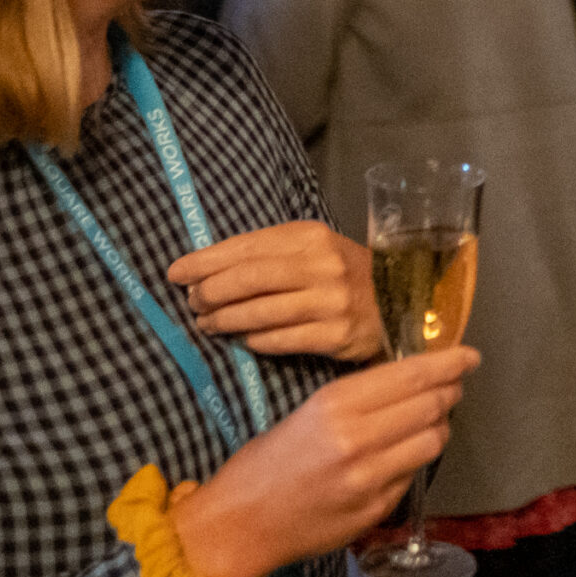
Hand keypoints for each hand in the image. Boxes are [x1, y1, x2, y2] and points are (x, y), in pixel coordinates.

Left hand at [169, 221, 383, 360]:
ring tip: (206, 323)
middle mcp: (321, 266)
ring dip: (224, 320)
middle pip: (249, 279)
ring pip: (260, 312)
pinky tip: (240, 339)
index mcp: (310, 237)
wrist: (398, 301)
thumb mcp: (311, 248)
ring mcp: (330, 302)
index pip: (246, 247)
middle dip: (210, 292)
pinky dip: (253, 340)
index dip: (205, 261)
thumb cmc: (341, 273)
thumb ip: (268, 253)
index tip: (176, 273)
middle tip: (191, 302)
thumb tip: (207, 268)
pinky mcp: (336, 336)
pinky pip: (280, 340)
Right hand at [171, 347, 477, 576]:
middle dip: (450, 391)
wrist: (241, 523)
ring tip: (430, 420)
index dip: (448, 363)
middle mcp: (358, 439)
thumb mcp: (308, 412)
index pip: (411, 376)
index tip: (468, 355)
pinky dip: (416, 459)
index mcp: (335, 405)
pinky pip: (414, 474)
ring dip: (439, 426)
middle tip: (454, 384)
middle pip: (431, 405)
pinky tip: (403, 454)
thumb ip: (359, 400)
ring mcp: (371, 479)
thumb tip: (409, 382)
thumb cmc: (268, 462)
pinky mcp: (377, 510)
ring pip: (433, 440)